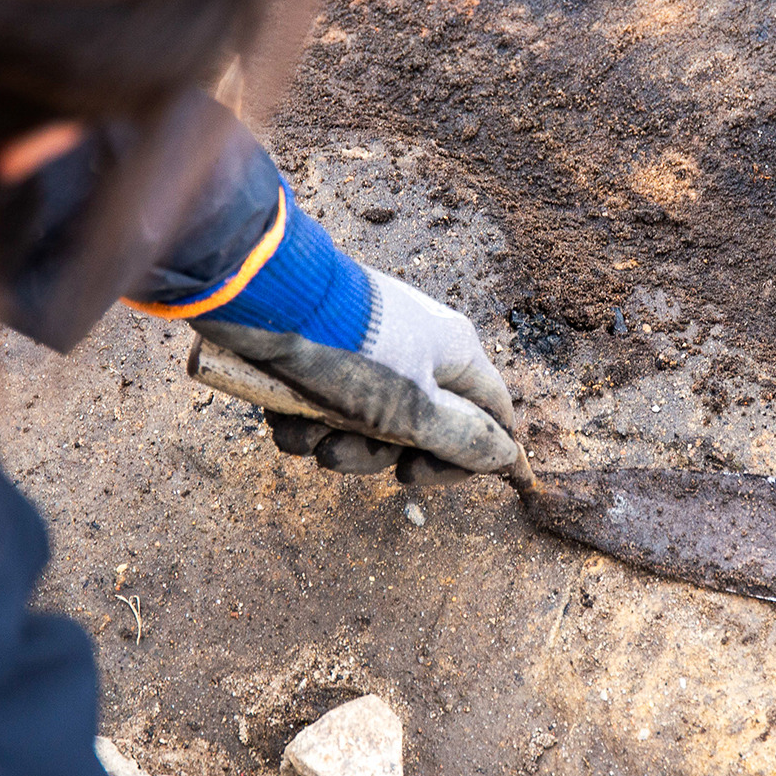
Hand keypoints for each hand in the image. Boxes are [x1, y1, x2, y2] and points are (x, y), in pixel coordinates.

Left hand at [194, 267, 519, 484]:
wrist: (268, 299)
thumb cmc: (353, 355)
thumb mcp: (415, 411)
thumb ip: (464, 440)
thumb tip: (507, 459)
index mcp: (455, 352)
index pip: (490, 414)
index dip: (463, 455)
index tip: (417, 476)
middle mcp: (420, 346)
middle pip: (417, 426)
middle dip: (373, 452)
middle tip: (342, 455)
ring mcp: (373, 346)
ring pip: (366, 419)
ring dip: (332, 439)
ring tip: (304, 435)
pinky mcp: (329, 347)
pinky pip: (329, 400)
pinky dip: (307, 418)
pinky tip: (283, 416)